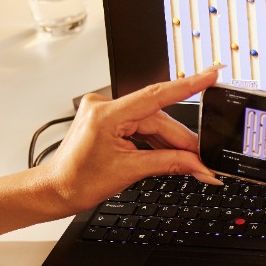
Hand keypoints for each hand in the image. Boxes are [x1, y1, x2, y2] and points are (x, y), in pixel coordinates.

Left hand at [41, 68, 220, 215]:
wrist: (55, 190)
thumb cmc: (78, 181)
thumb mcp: (130, 171)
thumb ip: (170, 164)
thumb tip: (199, 165)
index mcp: (107, 114)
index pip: (156, 95)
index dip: (188, 85)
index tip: (210, 75)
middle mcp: (106, 107)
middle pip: (159, 119)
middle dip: (183, 141)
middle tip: (205, 160)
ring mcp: (108, 113)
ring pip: (153, 125)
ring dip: (172, 144)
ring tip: (191, 163)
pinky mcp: (110, 121)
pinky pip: (143, 128)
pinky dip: (158, 143)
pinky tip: (172, 156)